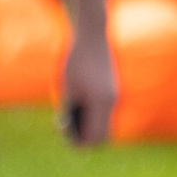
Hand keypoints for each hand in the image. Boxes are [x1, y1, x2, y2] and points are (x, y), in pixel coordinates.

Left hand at [58, 25, 116, 147]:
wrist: (91, 35)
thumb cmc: (75, 60)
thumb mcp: (67, 87)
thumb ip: (68, 110)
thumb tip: (66, 128)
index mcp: (101, 103)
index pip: (93, 138)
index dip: (77, 141)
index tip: (62, 131)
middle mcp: (112, 102)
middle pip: (101, 135)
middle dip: (83, 135)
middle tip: (65, 124)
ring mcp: (114, 95)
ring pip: (103, 123)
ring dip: (87, 123)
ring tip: (68, 111)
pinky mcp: (112, 89)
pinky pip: (103, 111)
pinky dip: (91, 113)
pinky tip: (76, 100)